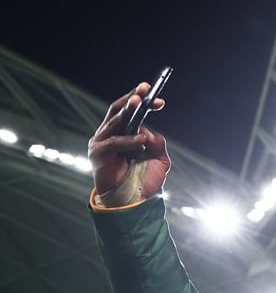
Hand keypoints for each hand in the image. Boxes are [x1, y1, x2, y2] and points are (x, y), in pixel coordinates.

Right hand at [87, 83, 169, 203]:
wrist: (134, 203)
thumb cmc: (144, 181)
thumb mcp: (160, 160)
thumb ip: (158, 144)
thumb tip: (151, 133)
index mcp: (125, 132)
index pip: (133, 113)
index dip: (144, 103)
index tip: (160, 100)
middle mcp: (112, 134)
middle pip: (120, 110)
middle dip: (133, 97)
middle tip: (145, 89)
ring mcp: (103, 143)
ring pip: (114, 121)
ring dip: (127, 110)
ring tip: (139, 102)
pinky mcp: (98, 155)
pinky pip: (113, 143)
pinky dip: (127, 140)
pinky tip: (141, 139)